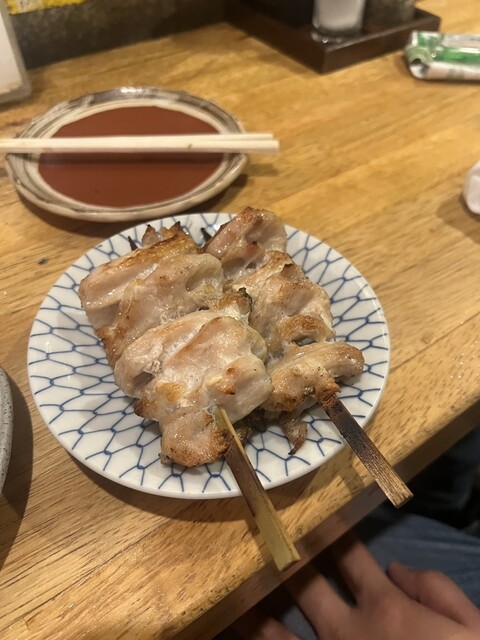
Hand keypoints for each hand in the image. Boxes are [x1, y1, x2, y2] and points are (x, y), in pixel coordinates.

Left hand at [233, 533, 479, 639]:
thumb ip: (436, 590)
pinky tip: (243, 636)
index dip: (333, 534)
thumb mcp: (472, 627)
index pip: (351, 558)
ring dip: (254, 616)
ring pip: (276, 636)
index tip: (315, 517)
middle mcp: (346, 632)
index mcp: (384, 609)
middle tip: (261, 542)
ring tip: (234, 600)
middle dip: (283, 561)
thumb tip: (394, 568)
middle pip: (303, 586)